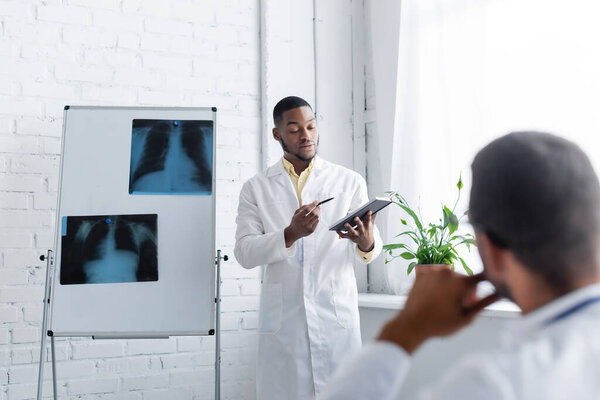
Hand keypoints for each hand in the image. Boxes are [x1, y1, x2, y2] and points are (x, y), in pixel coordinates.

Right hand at [284, 201, 319, 246]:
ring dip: (318, 213)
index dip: (313, 205)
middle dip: (317, 208)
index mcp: (298, 217)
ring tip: (316, 211)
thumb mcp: (296, 213)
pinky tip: (313, 218)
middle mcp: (303, 223)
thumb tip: (312, 203)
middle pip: (313, 213)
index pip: (307, 210)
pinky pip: (317, 222)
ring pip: (317, 217)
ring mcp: (308, 227)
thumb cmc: (295, 221)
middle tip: (318, 206)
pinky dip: (316, 218)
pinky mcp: (311, 230)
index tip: (316, 201)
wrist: (294, 232)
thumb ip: (303, 207)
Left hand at [336, 211, 376, 251]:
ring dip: (348, 228)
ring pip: (352, 231)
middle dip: (358, 222)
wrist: (367, 243)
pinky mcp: (351, 237)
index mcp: (367, 226)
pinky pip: (345, 236)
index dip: (368, 216)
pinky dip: (340, 233)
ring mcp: (356, 234)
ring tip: (345, 223)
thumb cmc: (368, 231)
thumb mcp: (371, 225)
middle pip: (360, 226)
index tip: (369, 211)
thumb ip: (372, 217)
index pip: (368, 220)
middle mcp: (362, 230)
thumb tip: (375, 210)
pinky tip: (337, 229)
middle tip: (355, 217)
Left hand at [377, 265, 499, 353]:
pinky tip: (434, 297)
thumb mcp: (466, 317)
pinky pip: (435, 276)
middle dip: (465, 290)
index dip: (487, 284)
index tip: (489, 289)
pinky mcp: (422, 272)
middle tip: (460, 306)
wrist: (411, 324)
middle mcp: (447, 271)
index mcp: (461, 282)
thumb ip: (484, 303)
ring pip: (449, 276)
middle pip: (464, 278)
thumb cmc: (439, 324)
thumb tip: (500, 294)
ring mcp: (433, 270)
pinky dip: (437, 284)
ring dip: (451, 286)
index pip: (482, 277)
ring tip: (445, 303)